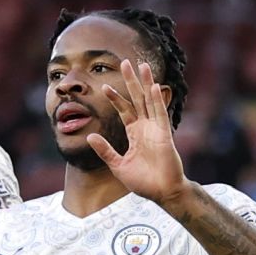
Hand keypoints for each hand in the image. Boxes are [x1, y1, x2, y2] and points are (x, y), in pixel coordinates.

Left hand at [87, 59, 187, 204]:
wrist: (161, 192)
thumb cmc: (142, 181)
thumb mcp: (117, 165)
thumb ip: (105, 150)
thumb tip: (90, 137)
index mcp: (135, 133)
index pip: (124, 110)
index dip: (115, 97)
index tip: (105, 85)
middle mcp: (146, 127)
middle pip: (137, 98)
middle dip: (131, 81)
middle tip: (125, 62)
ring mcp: (156, 129)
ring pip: (149, 100)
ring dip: (146, 83)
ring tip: (142, 65)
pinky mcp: (164, 135)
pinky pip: (160, 114)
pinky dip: (156, 101)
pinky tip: (153, 87)